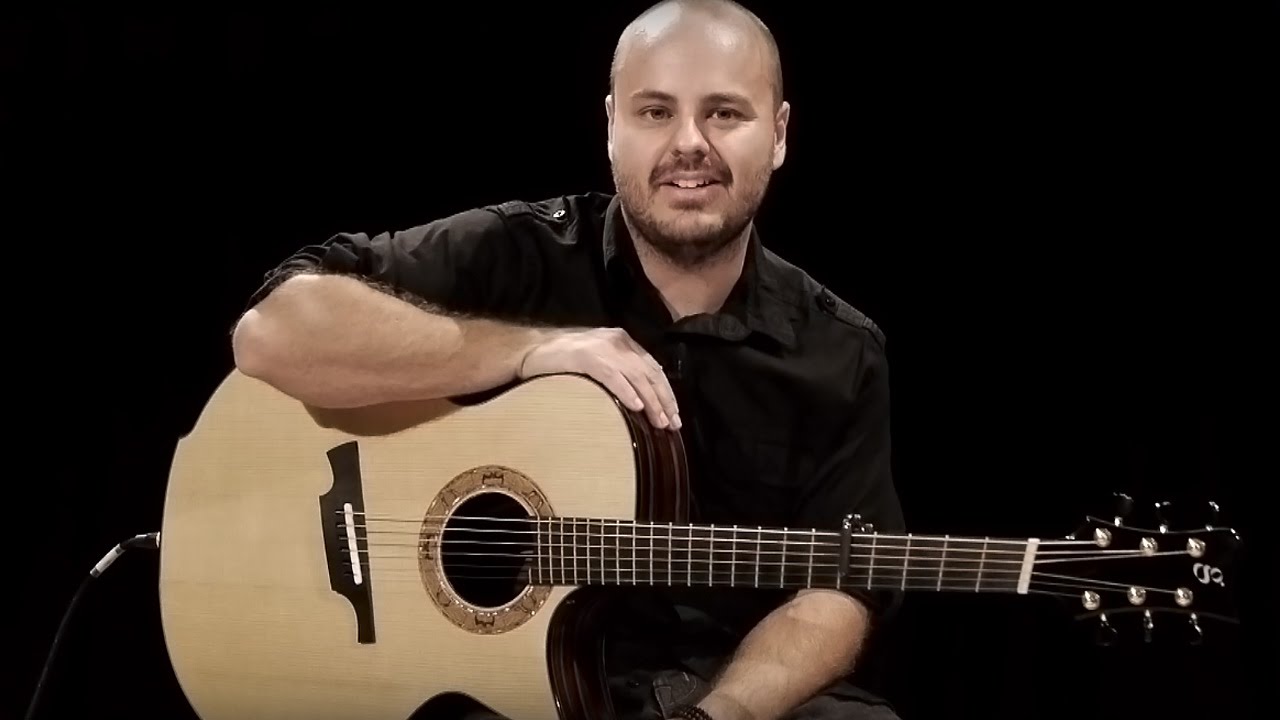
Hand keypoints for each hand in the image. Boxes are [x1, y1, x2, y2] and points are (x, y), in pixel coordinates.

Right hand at [518, 327, 680, 429]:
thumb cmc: (564, 362)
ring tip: (659, 421)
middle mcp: (617, 342)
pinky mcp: (586, 356)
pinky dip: (627, 391)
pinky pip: (612, 376)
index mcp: (622, 343)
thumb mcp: (599, 361)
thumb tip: (642, 399)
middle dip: (664, 399)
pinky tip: (637, 406)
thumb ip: (619, 372)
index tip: (674, 414)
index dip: (666, 392)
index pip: (652, 368)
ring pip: (636, 375)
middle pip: (649, 372)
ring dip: (650, 400)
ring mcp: (601, 348)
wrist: (531, 350)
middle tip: (672, 424)